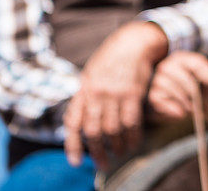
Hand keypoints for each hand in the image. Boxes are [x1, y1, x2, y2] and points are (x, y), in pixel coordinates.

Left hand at [63, 21, 167, 169]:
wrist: (132, 44)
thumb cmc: (111, 61)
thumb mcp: (91, 75)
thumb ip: (84, 97)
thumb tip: (77, 122)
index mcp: (83, 90)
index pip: (73, 122)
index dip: (72, 145)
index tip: (76, 162)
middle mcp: (96, 93)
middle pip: (93, 131)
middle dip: (97, 152)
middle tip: (103, 164)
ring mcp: (115, 93)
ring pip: (113, 130)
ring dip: (117, 147)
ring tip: (120, 154)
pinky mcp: (133, 93)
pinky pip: (132, 122)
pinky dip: (133, 137)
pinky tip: (134, 143)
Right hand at [146, 51, 207, 123]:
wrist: (167, 97)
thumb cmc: (192, 87)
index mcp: (184, 58)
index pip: (199, 64)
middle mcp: (169, 65)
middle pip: (191, 84)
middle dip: (204, 100)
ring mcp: (159, 80)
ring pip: (182, 97)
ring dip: (192, 108)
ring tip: (195, 110)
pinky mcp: (153, 97)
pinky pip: (169, 107)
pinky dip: (179, 112)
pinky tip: (182, 112)